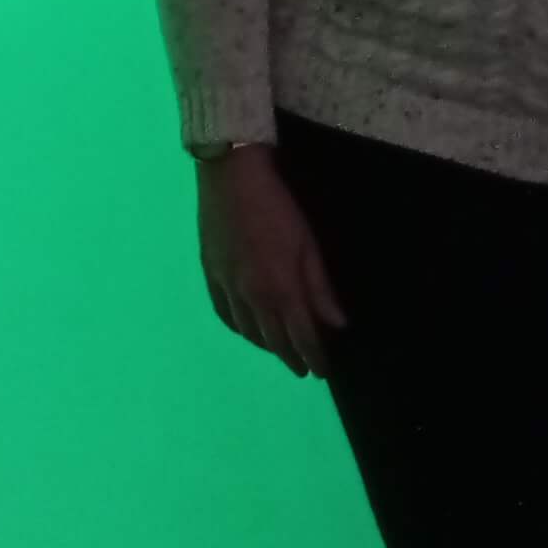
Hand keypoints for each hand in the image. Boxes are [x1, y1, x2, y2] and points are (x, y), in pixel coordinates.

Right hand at [196, 147, 345, 377]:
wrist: (231, 176)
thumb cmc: (279, 207)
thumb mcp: (308, 245)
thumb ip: (320, 288)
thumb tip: (337, 324)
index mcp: (280, 289)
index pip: (301, 337)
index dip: (314, 357)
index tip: (323, 372)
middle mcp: (251, 297)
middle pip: (274, 340)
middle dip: (292, 357)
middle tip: (305, 370)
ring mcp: (227, 286)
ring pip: (248, 331)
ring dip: (266, 346)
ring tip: (281, 351)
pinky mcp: (210, 274)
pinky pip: (224, 313)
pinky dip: (238, 329)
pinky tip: (248, 330)